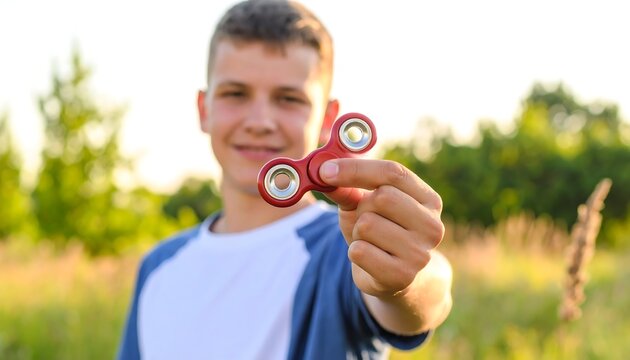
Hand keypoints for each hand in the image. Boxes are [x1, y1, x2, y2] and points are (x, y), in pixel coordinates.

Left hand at [319, 159, 444, 296]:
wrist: (394, 278)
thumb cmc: (379, 232)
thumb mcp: (364, 205)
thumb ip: (348, 188)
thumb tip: (325, 171)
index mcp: (429, 200)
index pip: (393, 173)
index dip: (356, 169)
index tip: (325, 171)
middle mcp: (432, 226)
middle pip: (382, 197)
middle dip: (362, 207)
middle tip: (365, 220)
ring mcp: (420, 253)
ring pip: (367, 225)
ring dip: (358, 233)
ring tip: (370, 242)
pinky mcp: (402, 276)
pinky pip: (360, 251)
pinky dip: (355, 252)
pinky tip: (369, 259)